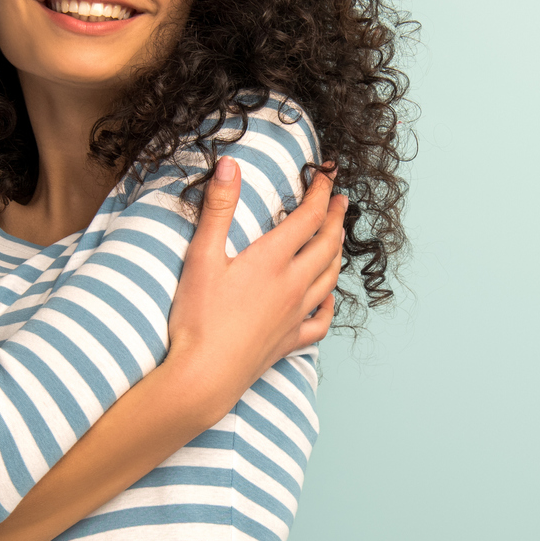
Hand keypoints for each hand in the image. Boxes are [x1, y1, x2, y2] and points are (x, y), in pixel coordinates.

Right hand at [166, 157, 346, 420]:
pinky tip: (328, 298)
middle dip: (335, 218)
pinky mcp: (290, 341)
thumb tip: (229, 164)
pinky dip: (330, 304)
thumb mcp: (201, 256)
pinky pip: (321, 320)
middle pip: (326, 245)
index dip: (321, 191)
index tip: (327, 174)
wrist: (205, 376)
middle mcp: (293, 285)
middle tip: (341, 200)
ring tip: (338, 239)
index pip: (308, 217)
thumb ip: (218, 208)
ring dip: (337, 253)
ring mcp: (295, 315)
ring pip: (329, 278)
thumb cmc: (198, 318)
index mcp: (273, 260)